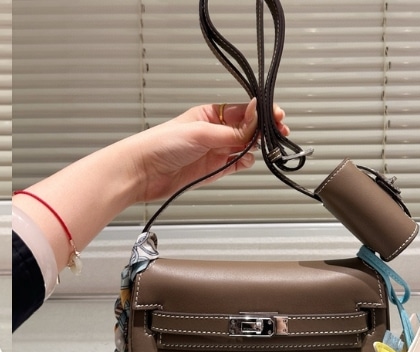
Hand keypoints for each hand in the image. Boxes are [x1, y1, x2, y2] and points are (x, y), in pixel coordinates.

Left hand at [121, 99, 289, 203]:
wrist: (141, 172)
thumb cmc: (161, 144)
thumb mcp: (201, 132)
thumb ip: (231, 130)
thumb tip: (256, 119)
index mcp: (212, 114)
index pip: (245, 110)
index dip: (262, 113)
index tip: (276, 117)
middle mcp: (215, 131)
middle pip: (249, 129)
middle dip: (264, 130)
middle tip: (278, 132)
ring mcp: (214, 151)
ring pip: (245, 147)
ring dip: (256, 147)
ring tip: (264, 147)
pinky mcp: (212, 171)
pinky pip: (235, 165)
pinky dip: (244, 163)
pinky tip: (247, 160)